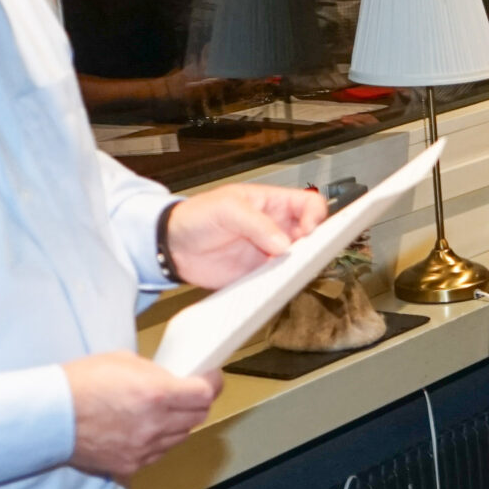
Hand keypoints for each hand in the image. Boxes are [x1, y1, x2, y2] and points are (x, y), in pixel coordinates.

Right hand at [64, 352, 223, 479]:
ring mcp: (144, 449)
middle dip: (198, 402)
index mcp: (156, 394)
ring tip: (163, 411)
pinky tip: (145, 429)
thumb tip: (172, 380)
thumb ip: (155, 373)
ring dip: (179, 423)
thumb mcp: (123, 361)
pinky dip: (159, 441)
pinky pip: (159, 453)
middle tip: (189, 393)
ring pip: (180, 437)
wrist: (50, 416)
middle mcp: (155, 425)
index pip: (205, 394)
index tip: (211, 378)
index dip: (212, 384)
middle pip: (198, 417)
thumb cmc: (81, 383)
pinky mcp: (131, 465)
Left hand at [164, 183, 329, 288]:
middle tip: (305, 255)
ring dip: (298, 267)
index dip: (316, 217)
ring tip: (288, 271)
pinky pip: (279, 281)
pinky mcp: (259, 275)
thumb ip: (256, 223)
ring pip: (299, 261)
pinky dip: (281, 285)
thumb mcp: (226, 208)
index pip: (309, 205)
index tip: (309, 230)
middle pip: (311, 236)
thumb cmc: (196, 215)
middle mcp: (276, 228)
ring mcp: (269, 253)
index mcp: (273, 203)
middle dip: (314, 246)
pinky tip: (273, 284)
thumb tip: (283, 242)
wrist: (172, 246)